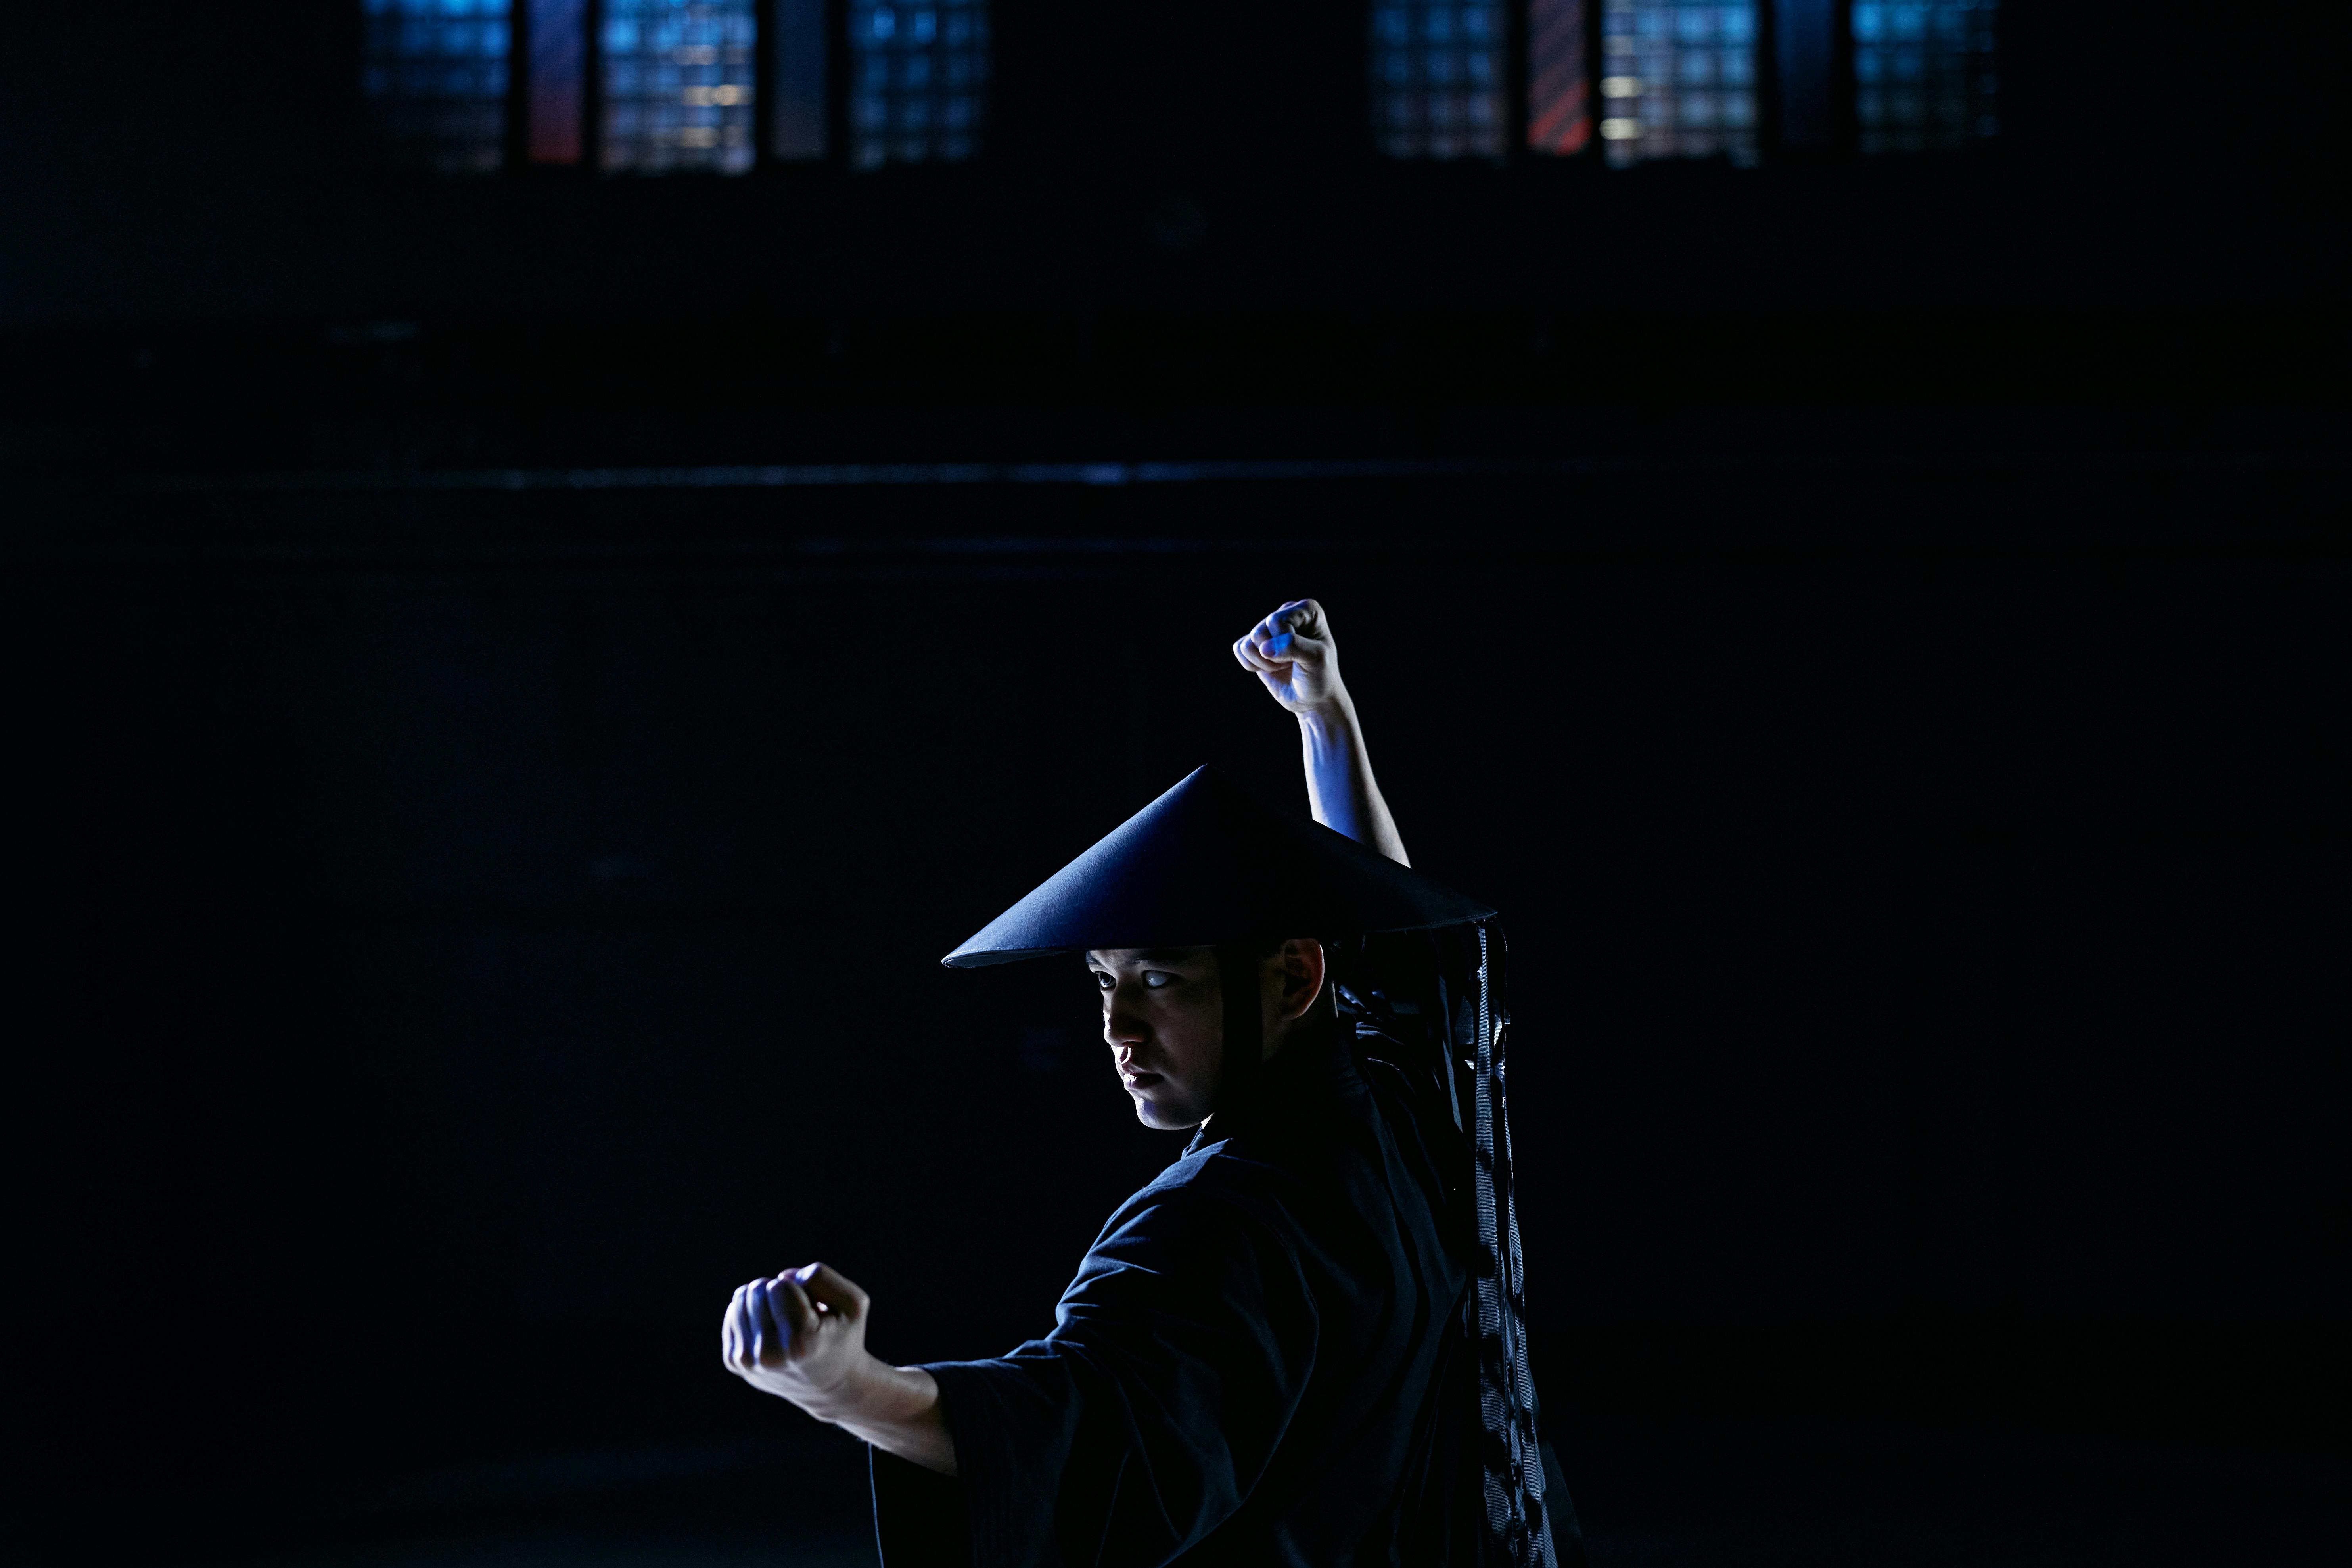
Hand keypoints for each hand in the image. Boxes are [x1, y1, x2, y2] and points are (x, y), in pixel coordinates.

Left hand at [721, 1262, 875, 1420]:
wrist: (828, 1386)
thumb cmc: (842, 1337)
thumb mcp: (853, 1304)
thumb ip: (822, 1278)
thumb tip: (782, 1276)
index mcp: (801, 1342)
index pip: (778, 1286)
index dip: (797, 1288)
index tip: (811, 1309)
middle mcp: (770, 1356)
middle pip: (756, 1290)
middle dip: (776, 1291)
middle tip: (796, 1314)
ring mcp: (748, 1362)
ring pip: (740, 1299)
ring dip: (762, 1301)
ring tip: (783, 1322)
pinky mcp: (734, 1362)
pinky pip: (732, 1313)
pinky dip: (750, 1314)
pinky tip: (769, 1330)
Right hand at [1233, 598, 1345, 715]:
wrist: (1313, 698)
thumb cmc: (1320, 676)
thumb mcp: (1316, 659)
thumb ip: (1293, 647)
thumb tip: (1264, 648)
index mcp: (1307, 609)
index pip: (1277, 621)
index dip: (1284, 644)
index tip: (1303, 655)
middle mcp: (1286, 613)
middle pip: (1260, 631)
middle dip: (1274, 655)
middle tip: (1292, 662)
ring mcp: (1269, 628)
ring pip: (1249, 643)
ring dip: (1264, 662)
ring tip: (1283, 665)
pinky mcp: (1255, 643)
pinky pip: (1239, 649)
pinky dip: (1252, 665)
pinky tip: (1269, 668)